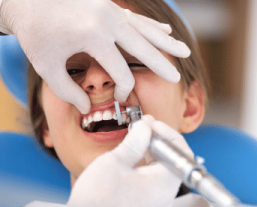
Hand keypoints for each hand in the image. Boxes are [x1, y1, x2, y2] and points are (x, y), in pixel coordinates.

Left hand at [0, 0, 190, 112]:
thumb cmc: (34, 34)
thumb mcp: (47, 68)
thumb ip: (69, 93)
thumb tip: (88, 108)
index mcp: (93, 37)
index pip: (121, 72)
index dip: (123, 90)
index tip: (118, 99)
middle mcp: (107, 20)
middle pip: (144, 47)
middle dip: (162, 65)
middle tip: (177, 78)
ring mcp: (110, 9)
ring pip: (146, 29)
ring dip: (166, 42)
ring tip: (185, 51)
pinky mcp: (108, 4)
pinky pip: (136, 18)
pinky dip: (152, 26)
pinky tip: (166, 30)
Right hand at [42, 116, 192, 206]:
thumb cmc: (97, 200)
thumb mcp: (115, 163)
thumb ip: (135, 142)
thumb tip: (146, 127)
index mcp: (163, 185)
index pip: (178, 152)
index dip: (166, 132)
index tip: (151, 123)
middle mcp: (166, 196)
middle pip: (172, 160)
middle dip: (158, 140)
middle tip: (142, 126)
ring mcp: (158, 203)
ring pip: (163, 170)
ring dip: (153, 152)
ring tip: (137, 137)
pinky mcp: (149, 206)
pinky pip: (155, 181)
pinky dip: (148, 165)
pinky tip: (136, 155)